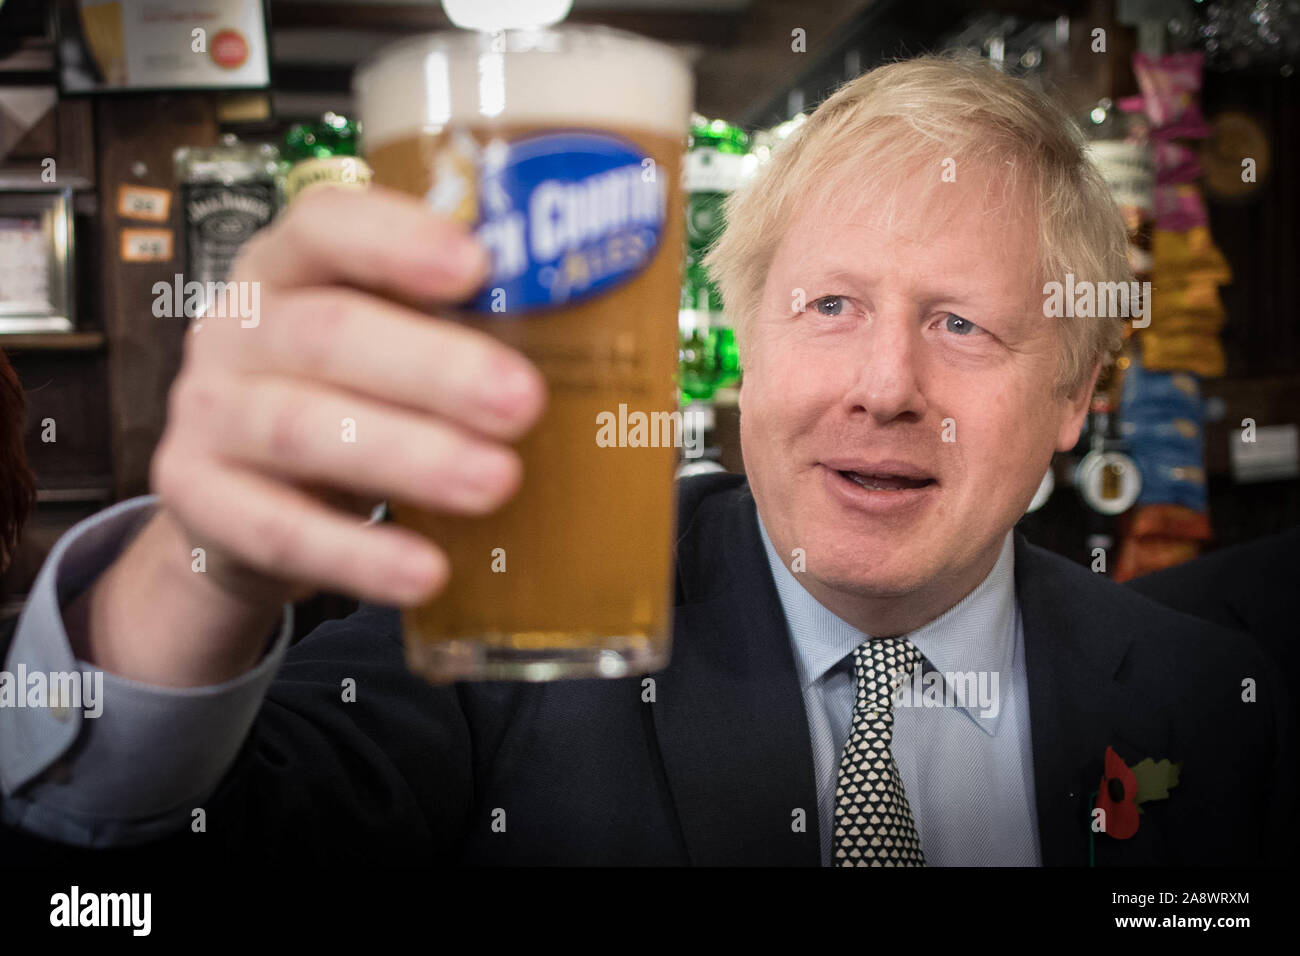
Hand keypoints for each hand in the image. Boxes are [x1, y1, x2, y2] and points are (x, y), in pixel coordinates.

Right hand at [74, 185, 545, 684]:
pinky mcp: (198, 498)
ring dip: (408, 458)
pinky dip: (358, 554)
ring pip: (301, 430)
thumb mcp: (389, 348)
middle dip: (433, 369)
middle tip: (523, 402)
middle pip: (328, 333)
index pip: (327, 225)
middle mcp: (240, 329)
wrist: (247, 497)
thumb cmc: (348, 399)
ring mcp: (208, 413)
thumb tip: (608, 342)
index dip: (398, 239)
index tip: (477, 264)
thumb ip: (461, 332)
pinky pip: (278, 530)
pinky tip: (425, 569)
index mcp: (292, 267)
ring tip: (495, 483)